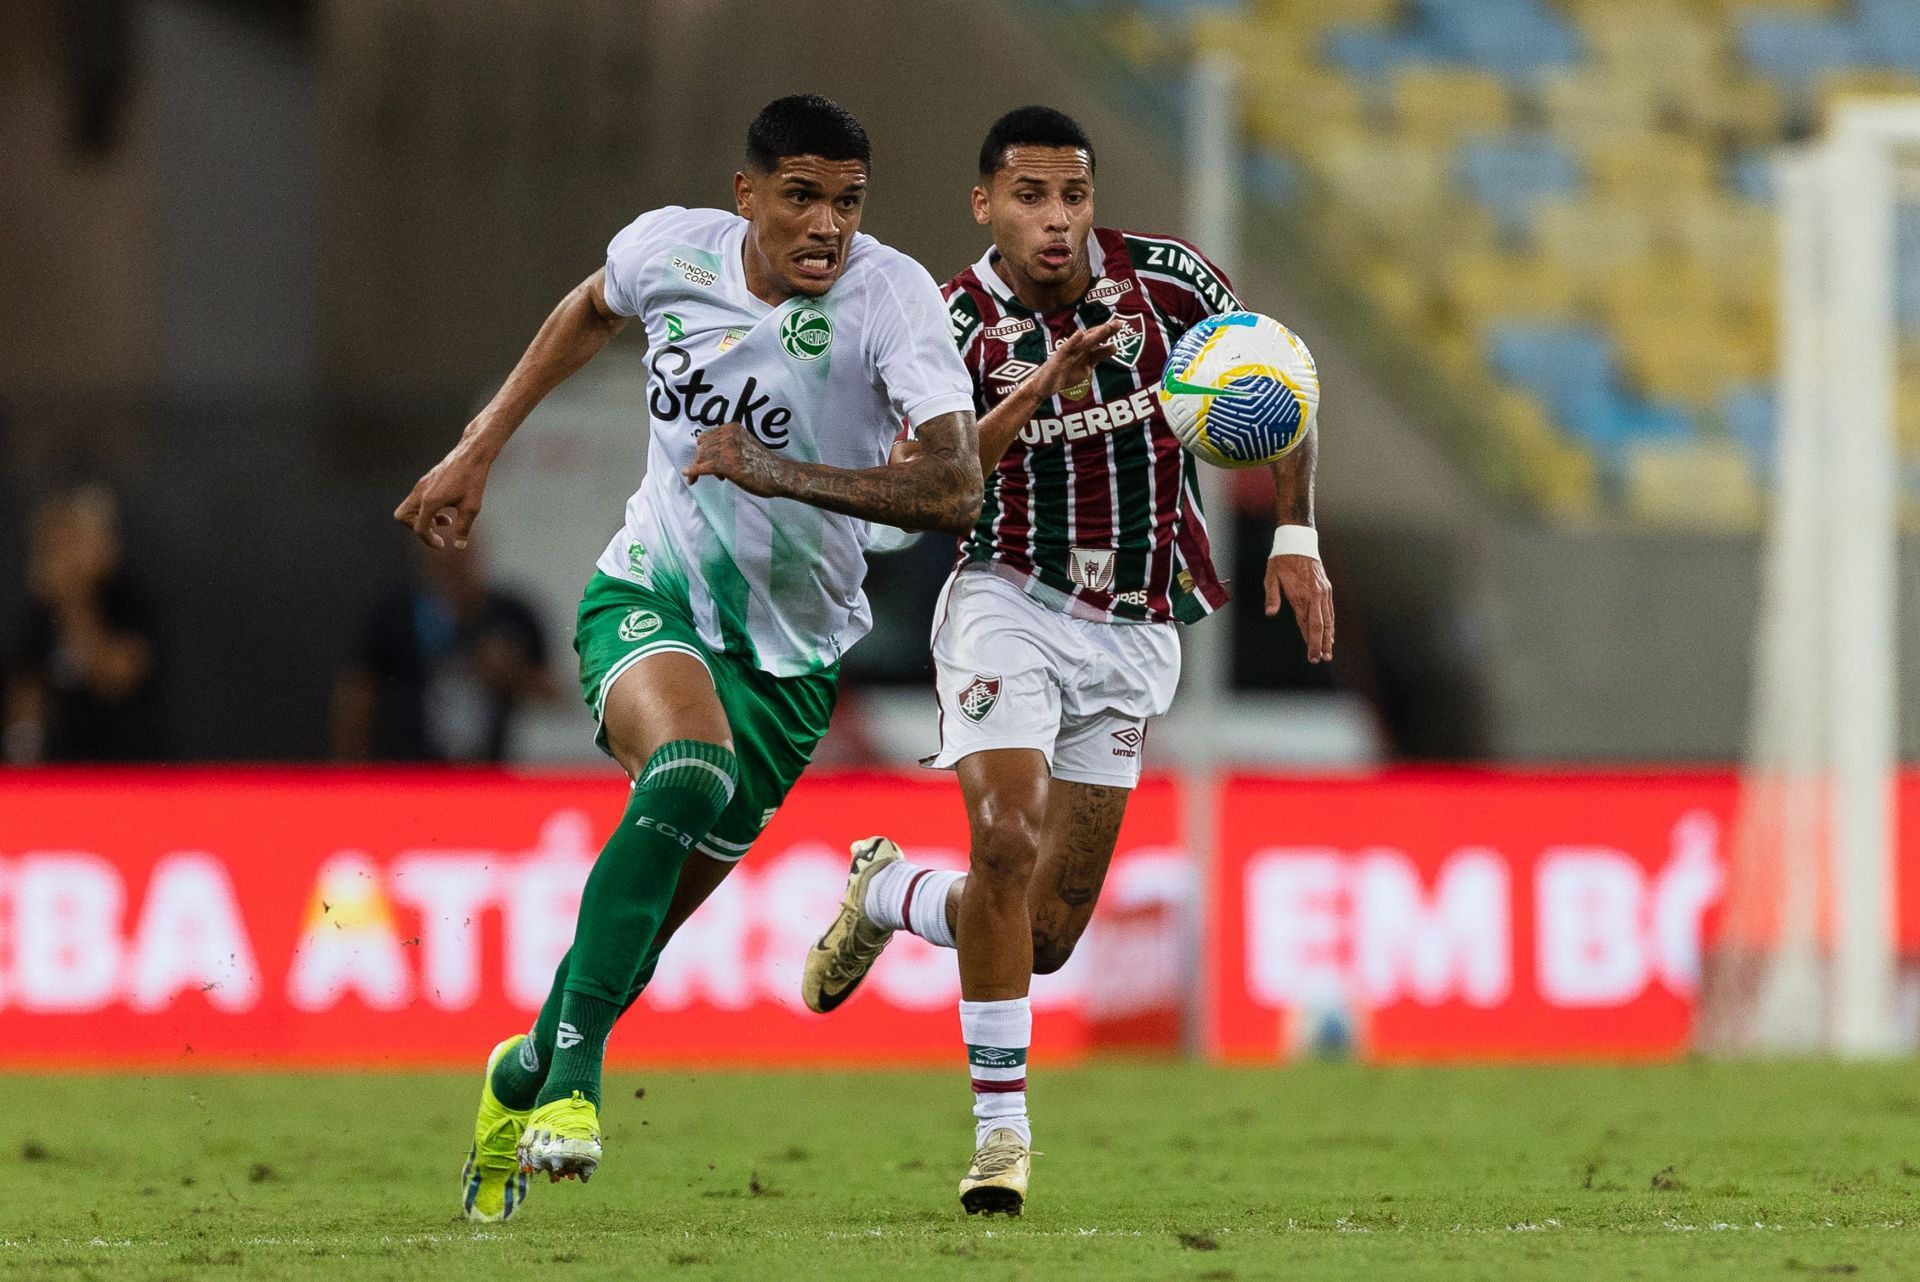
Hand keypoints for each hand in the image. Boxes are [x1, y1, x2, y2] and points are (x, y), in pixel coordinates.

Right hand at [394, 431, 493, 548]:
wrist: (472, 454)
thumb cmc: (473, 479)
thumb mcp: (471, 507)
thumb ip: (463, 528)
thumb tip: (459, 546)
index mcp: (430, 500)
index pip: (419, 528)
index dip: (429, 540)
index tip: (442, 545)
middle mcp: (420, 492)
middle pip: (402, 516)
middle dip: (416, 527)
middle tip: (436, 529)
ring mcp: (421, 485)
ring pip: (409, 507)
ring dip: (423, 518)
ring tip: (446, 521)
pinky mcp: (425, 481)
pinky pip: (417, 500)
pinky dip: (427, 509)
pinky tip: (446, 509)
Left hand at [682, 422, 786, 497]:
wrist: (779, 474)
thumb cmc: (764, 464)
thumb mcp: (745, 444)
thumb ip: (729, 443)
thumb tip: (708, 454)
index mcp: (732, 428)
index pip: (705, 437)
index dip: (705, 451)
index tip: (709, 461)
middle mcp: (727, 435)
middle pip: (701, 448)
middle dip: (704, 460)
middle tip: (719, 474)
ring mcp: (726, 449)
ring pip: (701, 459)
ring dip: (703, 470)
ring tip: (721, 478)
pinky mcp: (726, 464)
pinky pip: (702, 468)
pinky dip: (693, 473)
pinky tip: (690, 479)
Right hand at [1028, 318, 1122, 399]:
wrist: (1045, 385)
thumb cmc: (1063, 375)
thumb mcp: (1085, 367)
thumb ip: (1096, 357)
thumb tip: (1114, 347)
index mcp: (1084, 351)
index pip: (1098, 339)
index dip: (1108, 332)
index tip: (1120, 325)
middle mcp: (1077, 349)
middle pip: (1092, 338)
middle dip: (1105, 331)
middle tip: (1118, 323)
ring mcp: (1068, 353)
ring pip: (1083, 342)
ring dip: (1094, 335)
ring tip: (1105, 328)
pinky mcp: (1059, 358)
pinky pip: (1066, 348)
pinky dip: (1073, 341)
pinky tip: (1080, 334)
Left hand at [1266, 554, 1333, 662]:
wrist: (1298, 542)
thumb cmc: (1282, 560)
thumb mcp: (1271, 577)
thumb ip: (1272, 596)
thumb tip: (1270, 613)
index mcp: (1301, 594)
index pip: (1306, 624)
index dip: (1309, 642)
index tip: (1311, 655)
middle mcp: (1315, 595)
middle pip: (1320, 625)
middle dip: (1321, 644)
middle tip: (1321, 659)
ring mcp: (1323, 592)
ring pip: (1328, 619)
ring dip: (1329, 637)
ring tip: (1329, 652)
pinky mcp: (1326, 588)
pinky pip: (1330, 610)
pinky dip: (1331, 623)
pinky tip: (1331, 633)